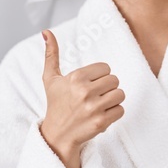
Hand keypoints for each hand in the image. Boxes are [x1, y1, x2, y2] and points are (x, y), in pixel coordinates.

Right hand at [38, 29, 124, 167]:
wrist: (58, 134)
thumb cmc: (55, 104)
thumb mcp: (50, 78)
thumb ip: (51, 54)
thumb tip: (46, 32)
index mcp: (75, 77)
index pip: (106, 68)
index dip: (99, 76)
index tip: (89, 85)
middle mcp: (84, 91)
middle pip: (115, 80)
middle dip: (107, 88)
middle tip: (95, 96)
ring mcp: (93, 108)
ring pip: (120, 94)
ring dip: (113, 100)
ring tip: (100, 104)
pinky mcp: (101, 122)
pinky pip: (121, 110)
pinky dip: (114, 113)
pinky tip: (102, 114)